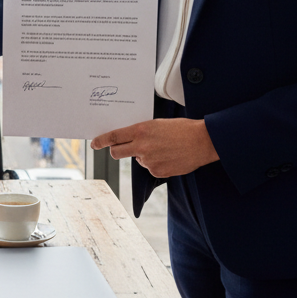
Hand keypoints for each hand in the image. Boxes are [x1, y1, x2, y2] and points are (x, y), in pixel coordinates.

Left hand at [90, 118, 218, 177]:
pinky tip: (168, 156)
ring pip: (137, 160)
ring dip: (143, 155)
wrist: (202, 141)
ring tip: (162, 148)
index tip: (94, 144)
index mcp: (140, 131)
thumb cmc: (181, 129)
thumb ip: (141, 132)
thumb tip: (130, 138)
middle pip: (117, 153)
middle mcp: (142, 147)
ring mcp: (149, 161)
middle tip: (121, 148)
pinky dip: (156, 164)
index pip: (114, 137)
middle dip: (115, 151)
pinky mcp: (158, 172)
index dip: (101, 141)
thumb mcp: (157, 124)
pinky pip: (150, 168)